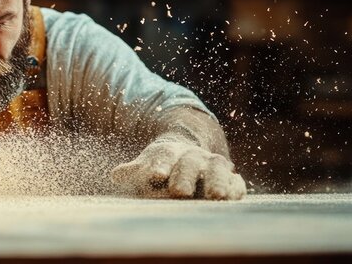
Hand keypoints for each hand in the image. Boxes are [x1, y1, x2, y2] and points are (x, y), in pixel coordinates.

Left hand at [110, 135, 245, 199]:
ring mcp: (212, 165)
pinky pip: (235, 181)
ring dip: (216, 182)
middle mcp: (191, 156)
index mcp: (168, 152)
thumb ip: (131, 173)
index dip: (159, 165)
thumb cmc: (160, 167)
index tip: (154, 174)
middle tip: (179, 191)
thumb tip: (116, 175)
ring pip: (216, 169)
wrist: (188, 153)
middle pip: (189, 164)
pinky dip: (235, 188)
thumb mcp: (144, 166)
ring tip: (215, 196)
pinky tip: (233, 198)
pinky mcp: (230, 178)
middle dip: (185, 176)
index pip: (163, 157)